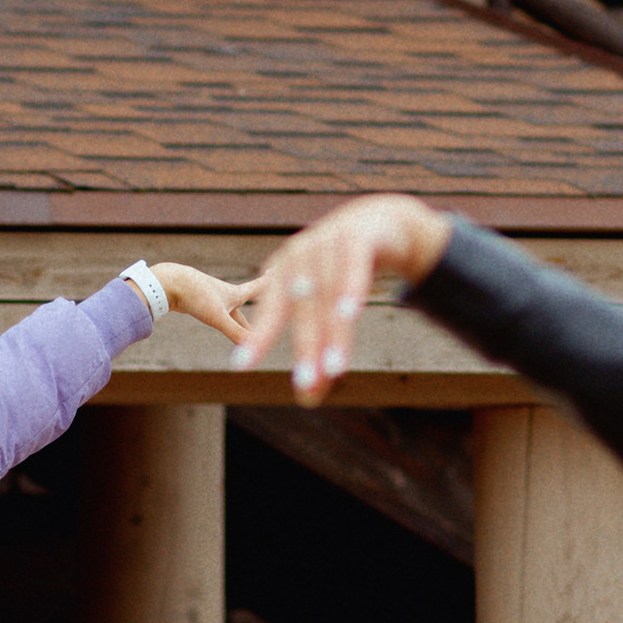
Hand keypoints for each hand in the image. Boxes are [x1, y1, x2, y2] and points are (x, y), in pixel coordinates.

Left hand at [151, 261, 261, 345]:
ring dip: (237, 316)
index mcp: (234, 294)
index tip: (276, 270)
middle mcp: (224, 293)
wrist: (167, 283)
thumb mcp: (219, 317)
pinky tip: (213, 315)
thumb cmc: (195, 296)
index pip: (258, 288)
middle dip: (257, 304)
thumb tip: (254, 348)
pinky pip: (213, 310)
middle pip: (245, 303)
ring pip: (229, 309)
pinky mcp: (196, 301)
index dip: (269, 282)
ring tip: (242, 323)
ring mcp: (210, 297)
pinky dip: (219, 316)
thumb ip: (236, 333)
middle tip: (268, 300)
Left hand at [231, 195, 451, 398]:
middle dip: (305, 349)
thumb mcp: (327, 303)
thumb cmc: (345, 270)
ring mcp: (328, 243)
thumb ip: (319, 346)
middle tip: (305, 386)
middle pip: (302, 309)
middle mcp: (301, 256)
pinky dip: (351, 292)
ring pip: (329, 295)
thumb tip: (308, 400)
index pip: (271, 310)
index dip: (259, 338)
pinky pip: (353, 268)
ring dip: (332, 334)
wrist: (380, 221)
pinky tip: (349, 315)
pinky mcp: (358, 237)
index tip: (241, 366)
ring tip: (334, 370)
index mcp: (284, 271)